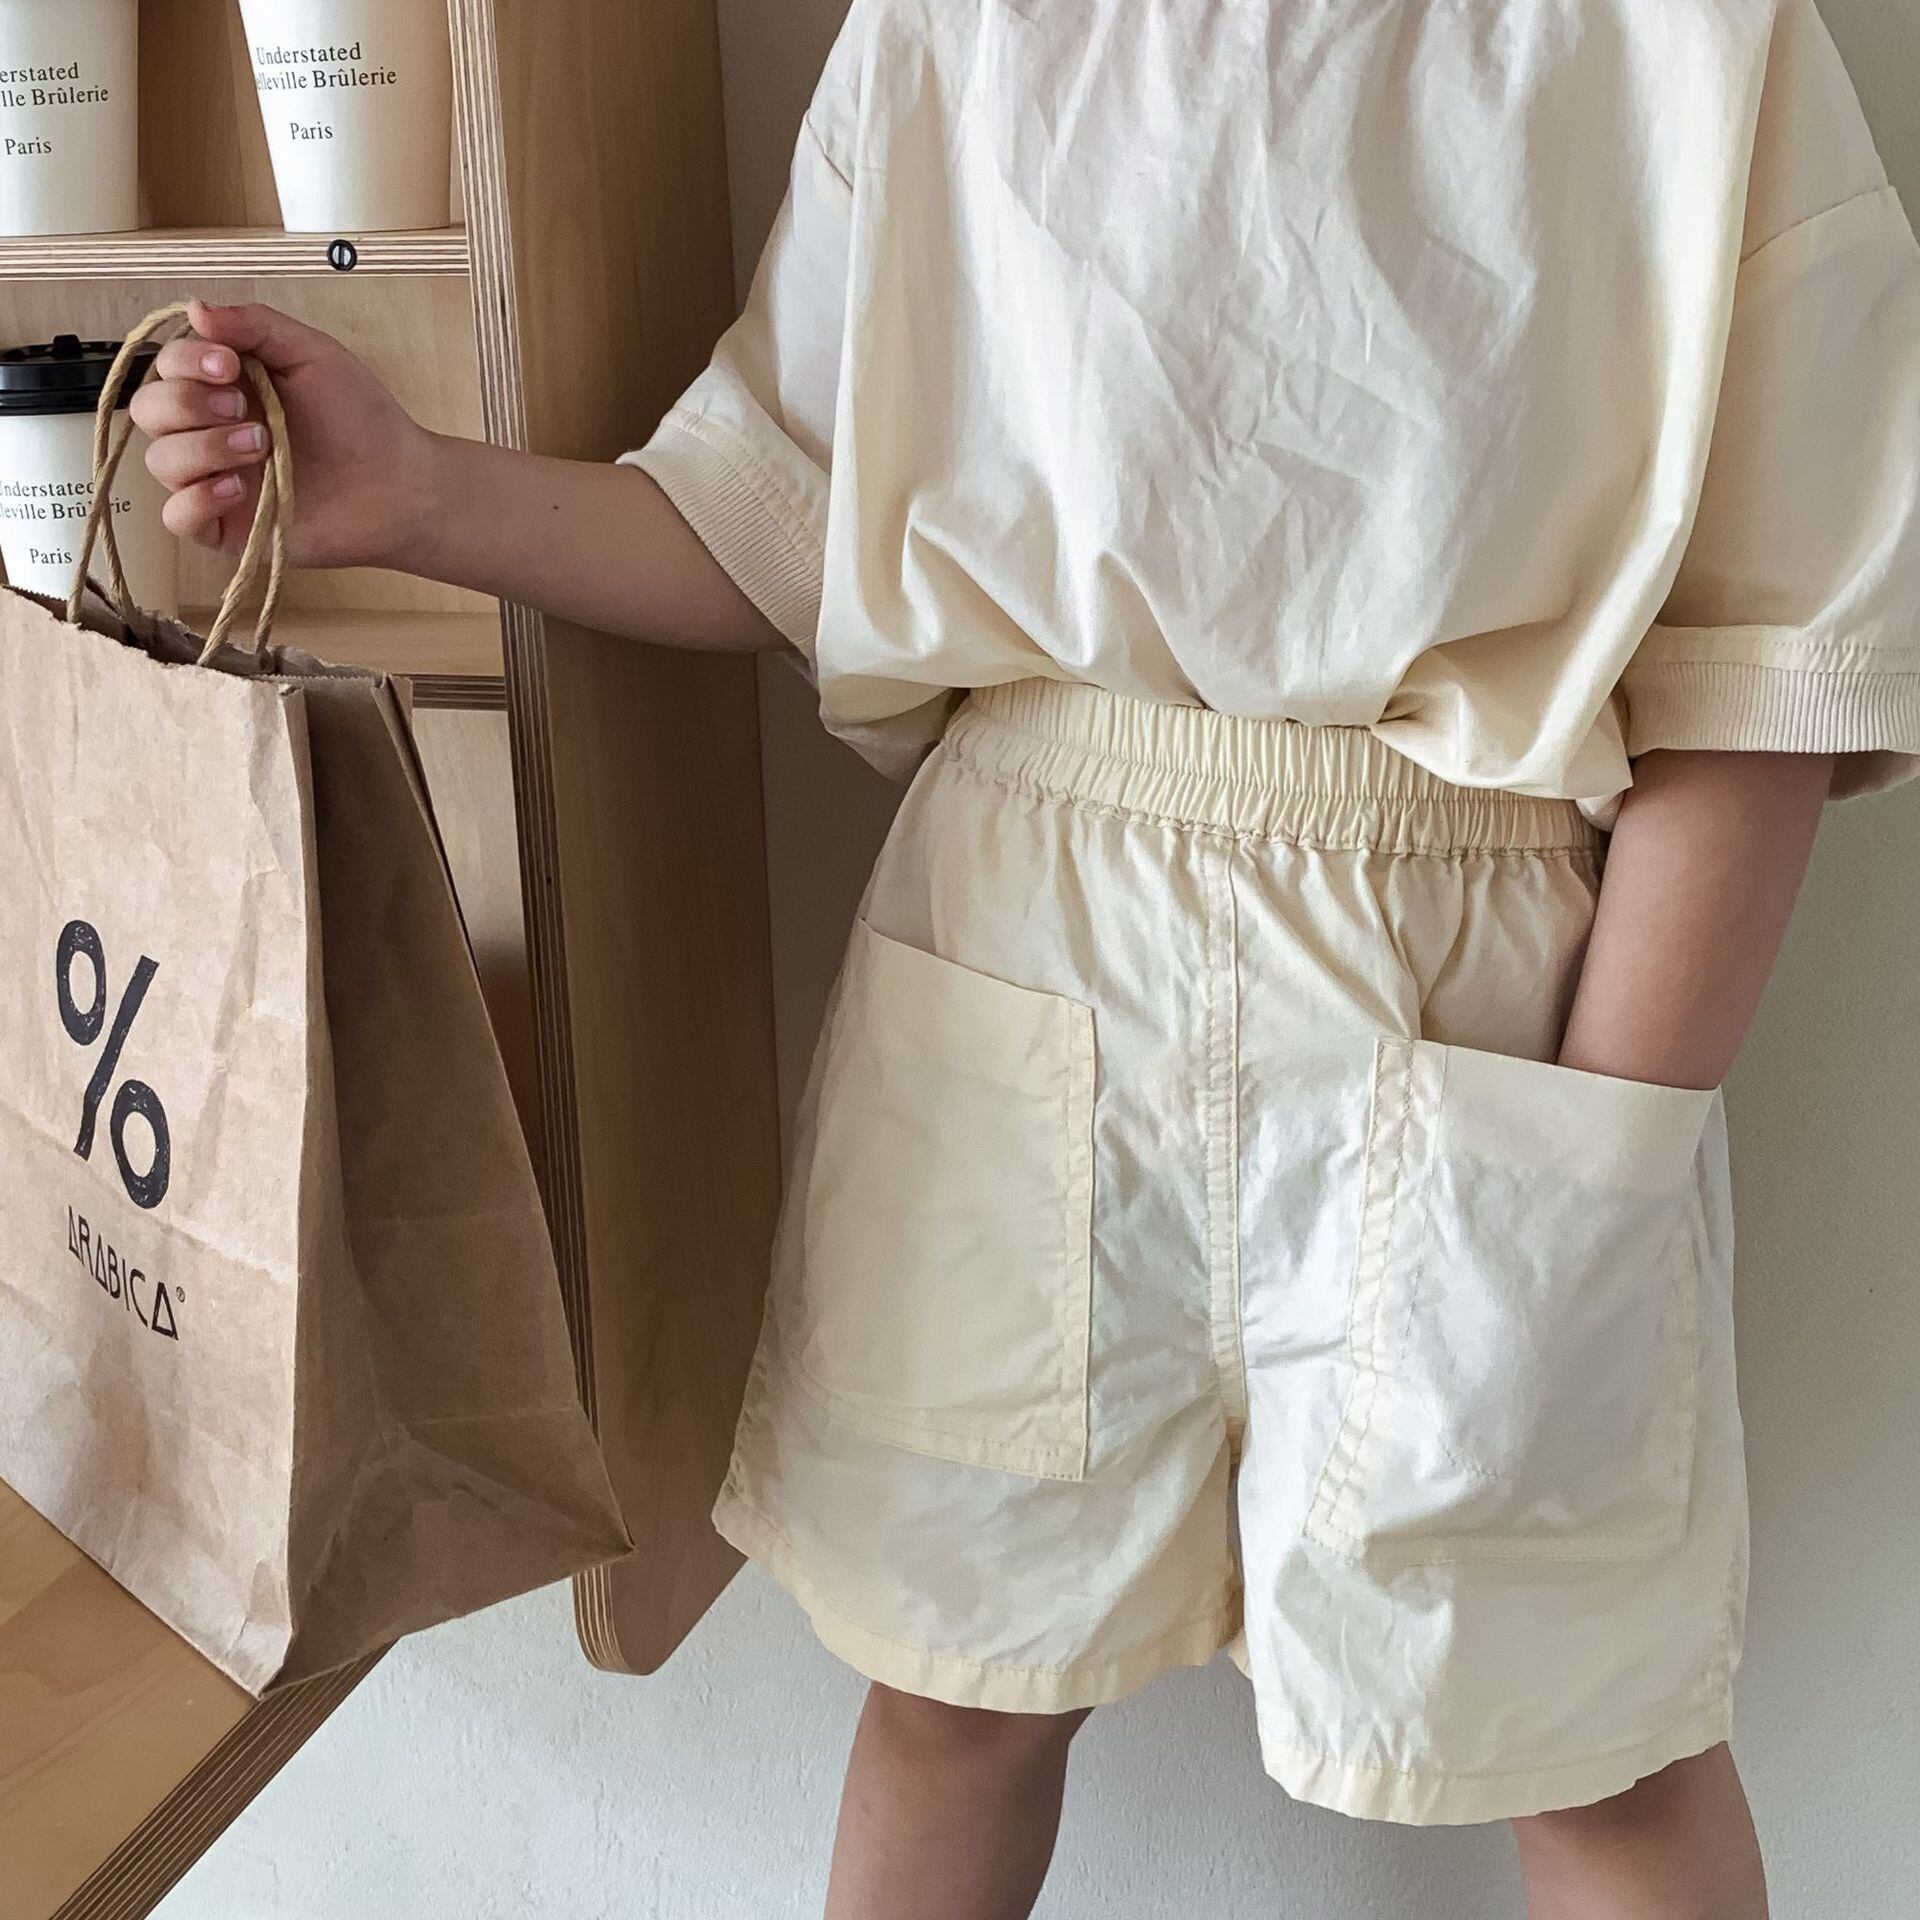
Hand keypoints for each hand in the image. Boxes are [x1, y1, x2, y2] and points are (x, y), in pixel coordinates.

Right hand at [129, 298, 440, 572]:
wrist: (399, 483)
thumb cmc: (361, 418)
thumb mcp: (311, 354)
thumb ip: (254, 325)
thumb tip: (193, 309)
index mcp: (222, 387)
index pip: (166, 367)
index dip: (185, 363)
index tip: (228, 367)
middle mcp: (209, 431)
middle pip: (149, 411)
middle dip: (187, 404)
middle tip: (245, 410)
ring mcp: (214, 480)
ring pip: (160, 462)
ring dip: (203, 448)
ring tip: (261, 446)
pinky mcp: (228, 528)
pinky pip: (177, 517)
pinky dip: (197, 499)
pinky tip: (240, 488)